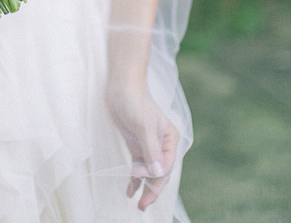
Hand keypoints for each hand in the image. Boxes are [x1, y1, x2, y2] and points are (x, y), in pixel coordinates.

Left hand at [105, 82, 178, 210]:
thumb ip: (150, 149)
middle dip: (153, 189)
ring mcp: (148, 145)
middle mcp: (161, 144)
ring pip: (149, 172)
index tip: (139, 177)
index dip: (155, 176)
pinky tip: (130, 190)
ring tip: (138, 204)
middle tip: (143, 206)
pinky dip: (135, 178)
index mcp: (169, 139)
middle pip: (159, 172)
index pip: (166, 165)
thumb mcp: (142, 125)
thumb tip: (158, 172)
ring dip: (144, 187)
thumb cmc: (134, 100)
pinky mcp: (136, 144)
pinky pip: (138, 166)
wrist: (120, 85)